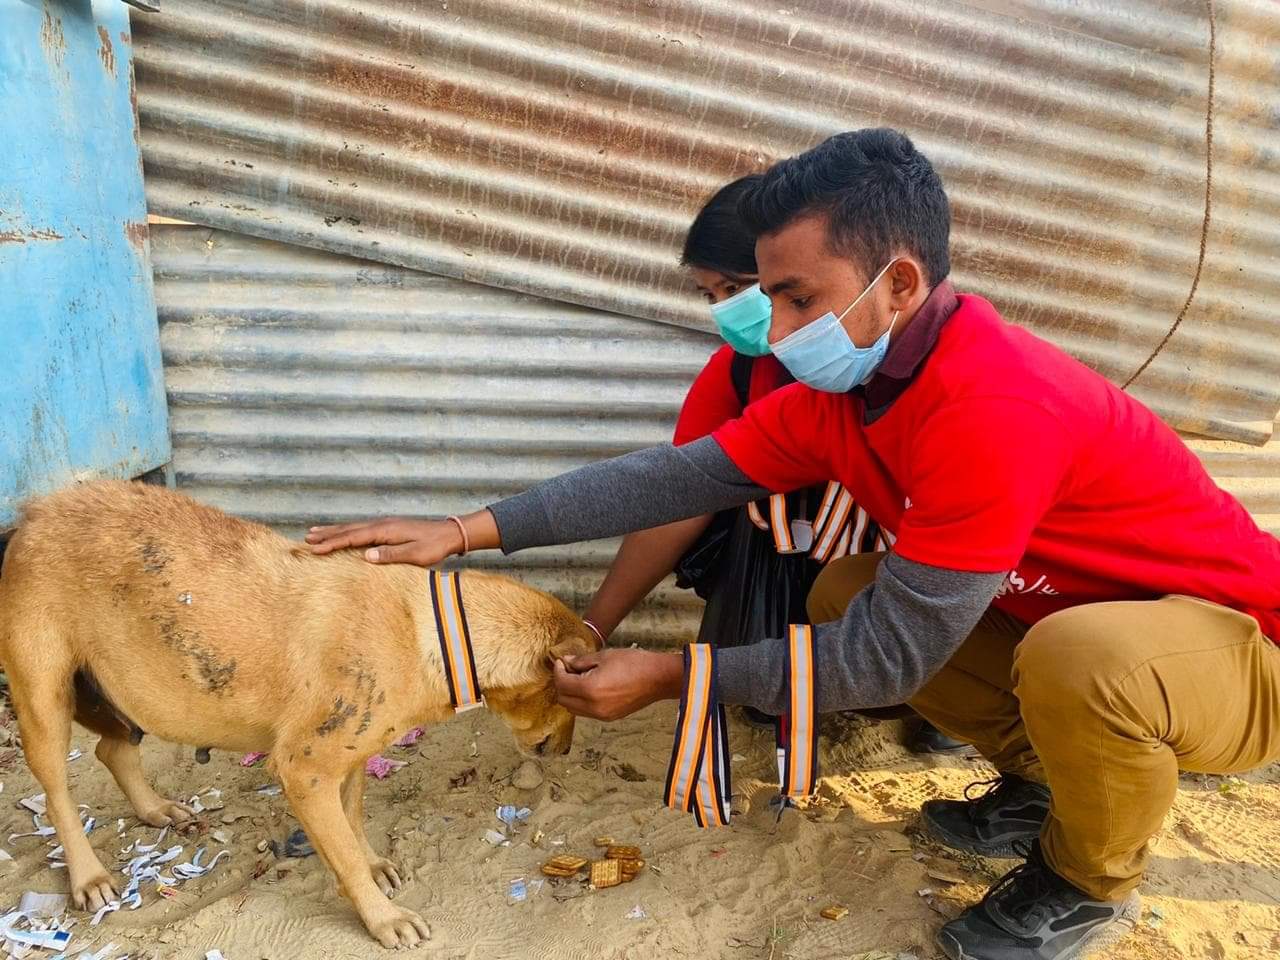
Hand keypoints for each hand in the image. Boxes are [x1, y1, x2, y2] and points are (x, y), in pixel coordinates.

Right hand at [305, 517, 461, 565]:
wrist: (449, 534)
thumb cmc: (434, 546)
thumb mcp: (415, 555)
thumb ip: (391, 555)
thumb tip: (366, 556)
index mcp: (385, 531)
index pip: (353, 537)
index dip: (332, 543)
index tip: (314, 548)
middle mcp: (382, 524)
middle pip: (348, 529)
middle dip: (327, 534)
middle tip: (305, 538)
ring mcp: (385, 525)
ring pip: (353, 527)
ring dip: (334, 531)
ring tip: (315, 532)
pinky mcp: (389, 528)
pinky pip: (362, 529)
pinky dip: (347, 531)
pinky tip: (344, 534)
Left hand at [552, 648, 684, 720]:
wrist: (658, 678)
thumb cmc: (634, 663)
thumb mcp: (604, 656)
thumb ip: (581, 661)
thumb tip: (566, 662)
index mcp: (589, 689)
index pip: (562, 684)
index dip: (558, 671)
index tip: (561, 661)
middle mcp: (593, 706)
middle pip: (563, 700)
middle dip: (561, 684)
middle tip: (567, 669)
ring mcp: (601, 715)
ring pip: (573, 709)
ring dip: (570, 694)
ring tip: (578, 678)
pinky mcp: (609, 717)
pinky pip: (586, 712)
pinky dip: (581, 701)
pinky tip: (589, 687)